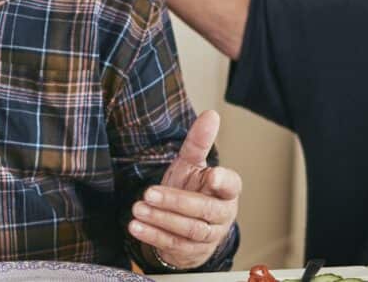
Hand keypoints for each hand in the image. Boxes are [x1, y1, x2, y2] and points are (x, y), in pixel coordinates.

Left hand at [128, 111, 240, 269]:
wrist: (183, 224)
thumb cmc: (192, 188)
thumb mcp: (192, 164)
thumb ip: (199, 142)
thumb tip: (211, 115)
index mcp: (226, 191)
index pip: (231, 185)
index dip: (223, 181)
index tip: (211, 174)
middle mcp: (222, 215)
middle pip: (204, 209)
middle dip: (176, 201)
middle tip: (149, 193)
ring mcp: (208, 236)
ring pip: (188, 229)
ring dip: (161, 219)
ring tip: (138, 208)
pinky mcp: (191, 251)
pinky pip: (173, 244)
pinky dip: (153, 236)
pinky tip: (136, 226)